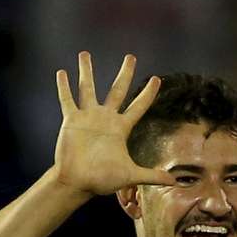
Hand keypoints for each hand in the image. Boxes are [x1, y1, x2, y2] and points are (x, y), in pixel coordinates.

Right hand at [51, 52, 173, 196]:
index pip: (138, 106)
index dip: (148, 93)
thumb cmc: (103, 180)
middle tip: (131, 57)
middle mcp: (105, 119)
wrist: (79, 182)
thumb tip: (174, 181)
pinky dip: (64, 87)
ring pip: (88, 88)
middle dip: (125, 74)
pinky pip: (67, 100)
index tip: (157, 79)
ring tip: (84, 54)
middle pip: (117, 90)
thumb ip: (151, 175)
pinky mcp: (72, 121)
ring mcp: (88, 118)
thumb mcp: (130, 176)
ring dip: (86, 72)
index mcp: (121, 128)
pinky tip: (62, 73)